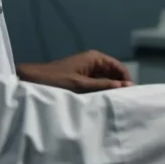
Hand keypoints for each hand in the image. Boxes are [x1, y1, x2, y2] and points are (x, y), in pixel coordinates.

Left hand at [17, 51, 133, 92]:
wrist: (33, 80)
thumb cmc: (57, 80)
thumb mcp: (81, 85)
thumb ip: (103, 86)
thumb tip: (126, 86)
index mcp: (95, 58)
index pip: (119, 68)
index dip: (126, 81)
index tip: (131, 97)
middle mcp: (93, 61)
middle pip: (113, 74)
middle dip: (118, 87)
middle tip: (124, 103)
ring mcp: (86, 69)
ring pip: (105, 80)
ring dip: (108, 91)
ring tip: (114, 105)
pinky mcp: (80, 78)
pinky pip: (95, 84)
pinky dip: (99, 92)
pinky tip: (101, 103)